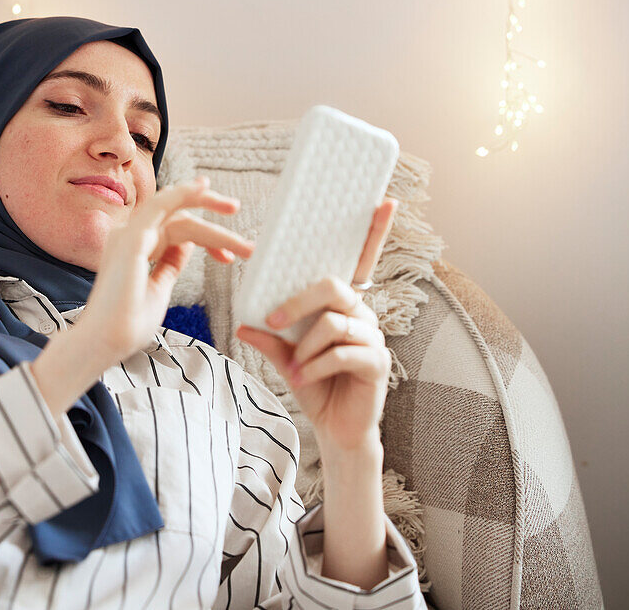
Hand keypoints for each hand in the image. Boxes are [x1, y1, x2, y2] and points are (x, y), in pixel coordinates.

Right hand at [76, 176, 253, 366]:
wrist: (105, 341)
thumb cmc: (126, 323)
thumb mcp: (158, 288)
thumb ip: (169, 264)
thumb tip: (185, 246)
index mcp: (133, 248)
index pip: (174, 230)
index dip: (206, 239)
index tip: (229, 258)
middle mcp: (129, 236)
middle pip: (176, 214)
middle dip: (209, 212)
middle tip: (235, 208)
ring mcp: (128, 235)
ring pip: (175, 211)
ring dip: (205, 203)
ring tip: (233, 207)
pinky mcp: (132, 239)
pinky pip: (160, 205)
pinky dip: (182, 194)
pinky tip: (202, 188)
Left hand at [235, 198, 397, 454]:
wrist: (334, 429)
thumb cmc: (315, 386)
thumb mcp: (286, 359)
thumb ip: (271, 339)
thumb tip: (245, 323)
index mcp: (343, 305)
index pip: (359, 262)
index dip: (374, 231)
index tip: (383, 200)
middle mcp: (362, 314)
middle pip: (333, 286)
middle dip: (298, 302)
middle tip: (274, 322)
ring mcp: (373, 337)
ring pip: (333, 323)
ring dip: (305, 348)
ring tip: (296, 369)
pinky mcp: (377, 362)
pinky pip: (341, 352)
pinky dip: (315, 366)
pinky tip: (304, 380)